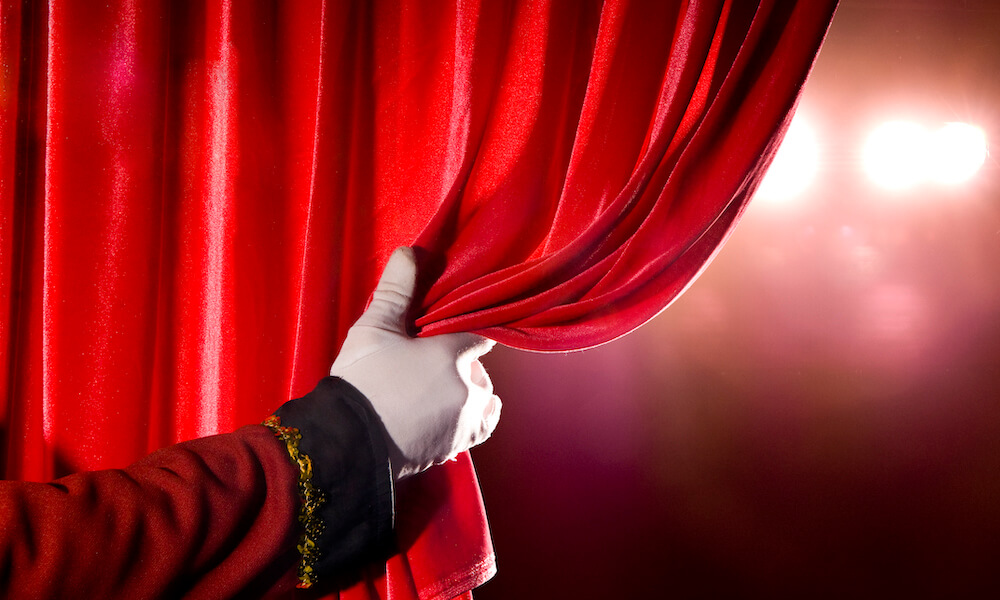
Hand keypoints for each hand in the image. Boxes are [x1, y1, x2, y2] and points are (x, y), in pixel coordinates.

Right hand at [330, 247, 500, 479]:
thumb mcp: (373, 329)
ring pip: (482, 398)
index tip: (453, 333)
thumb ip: (397, 291)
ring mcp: (465, 421)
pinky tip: (457, 417)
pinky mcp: (456, 447)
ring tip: (437, 392)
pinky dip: (473, 420)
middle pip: (478, 369)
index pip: (480, 333)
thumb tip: (410, 252)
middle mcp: (468, 388)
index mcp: (452, 354)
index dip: (467, 331)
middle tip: (428, 366)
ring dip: (469, 393)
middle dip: (461, 365)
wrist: (346, 445)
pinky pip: (479, 427)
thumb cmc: (360, 383)